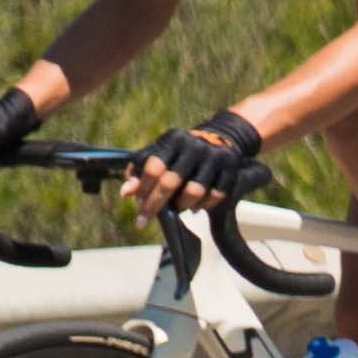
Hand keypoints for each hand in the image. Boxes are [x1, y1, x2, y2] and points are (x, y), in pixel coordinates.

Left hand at [146, 111, 268, 216]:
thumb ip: (139, 171)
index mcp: (173, 139)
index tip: (138, 206)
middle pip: (171, 182)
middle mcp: (195, 146)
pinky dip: (203, 206)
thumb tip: (125, 192)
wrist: (220, 137)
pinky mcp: (231, 168)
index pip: (153, 167)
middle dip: (155, 204)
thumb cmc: (179, 152)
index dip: (142, 189)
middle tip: (144, 219)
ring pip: (194, 191)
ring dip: (181, 206)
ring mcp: (215, 157)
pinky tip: (195, 207)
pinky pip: (216, 195)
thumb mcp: (159, 154)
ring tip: (176, 209)